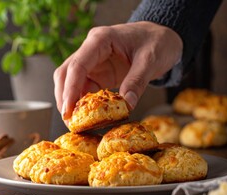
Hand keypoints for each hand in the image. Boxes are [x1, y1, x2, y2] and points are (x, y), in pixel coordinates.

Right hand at [53, 21, 182, 119]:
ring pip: (72, 82)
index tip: (68, 111)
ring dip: (71, 101)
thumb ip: (137, 81)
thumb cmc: (156, 42)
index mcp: (100, 40)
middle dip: (65, 97)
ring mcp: (94, 63)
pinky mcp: (100, 74)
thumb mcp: (150, 60)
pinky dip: (84, 102)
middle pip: (67, 73)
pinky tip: (87, 115)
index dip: (70, 89)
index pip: (77, 65)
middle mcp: (91, 50)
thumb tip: (127, 106)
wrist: (161, 39)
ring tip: (75, 122)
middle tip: (69, 120)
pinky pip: (86, 89)